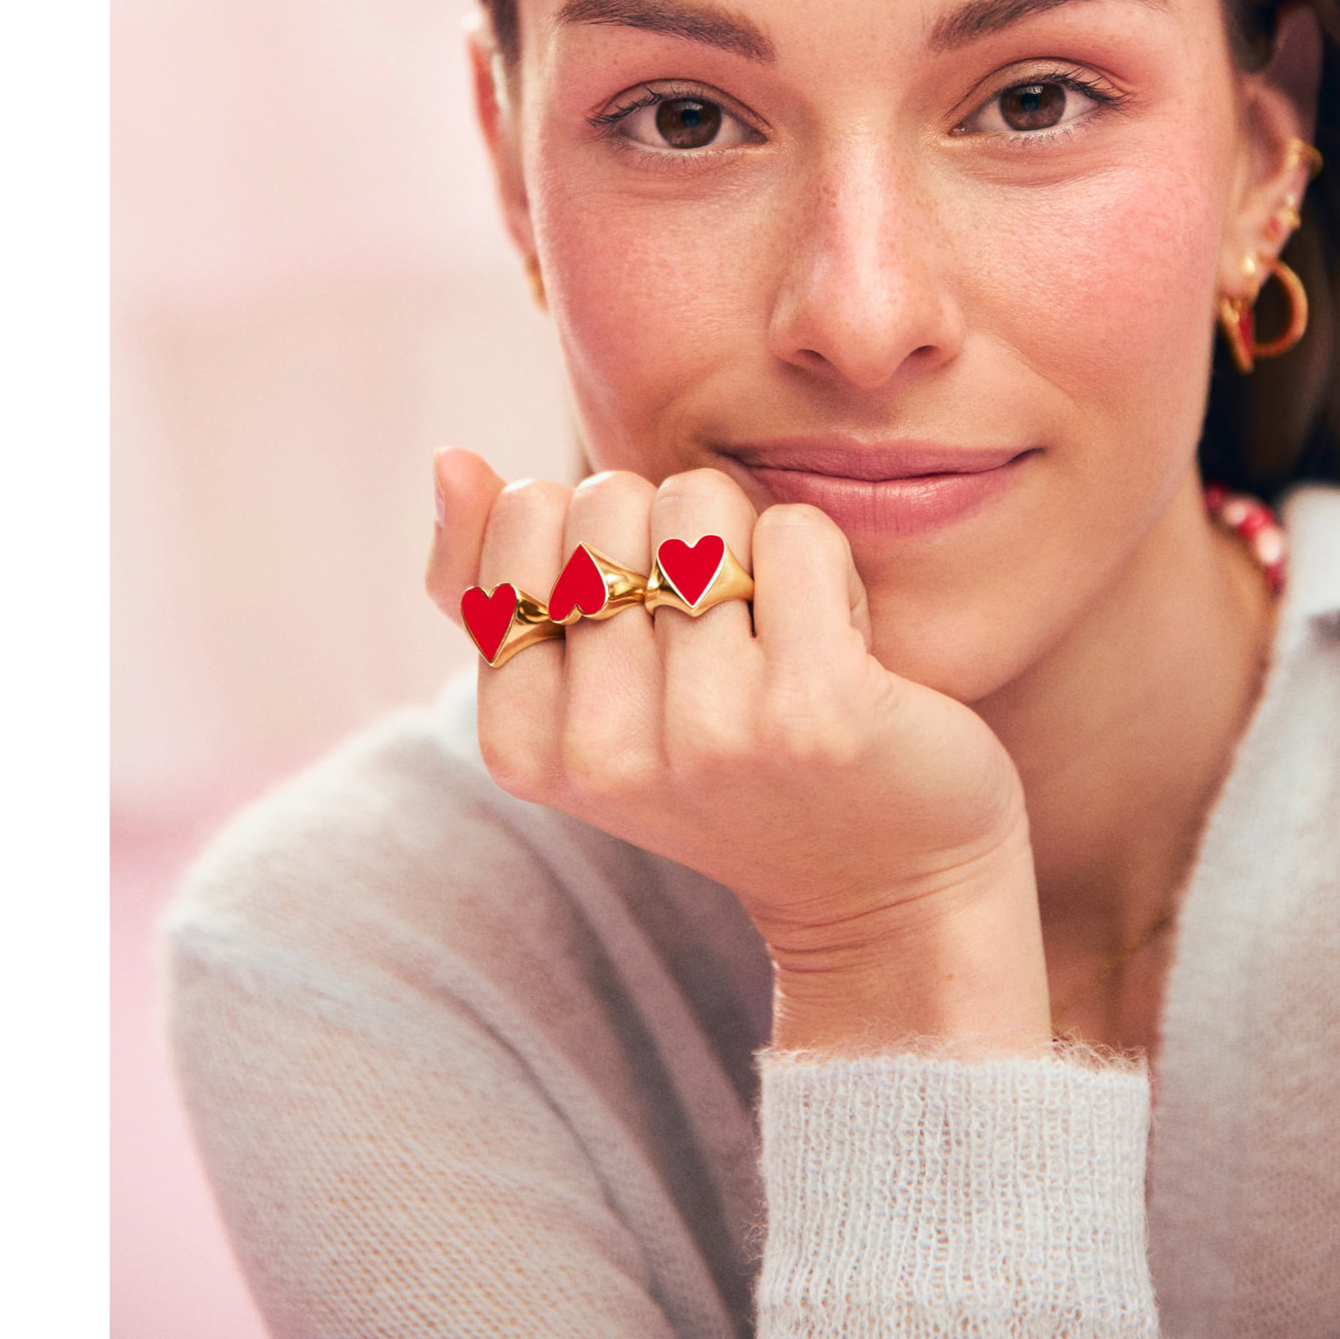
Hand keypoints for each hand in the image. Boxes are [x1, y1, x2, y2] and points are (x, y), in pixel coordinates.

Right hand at [427, 451, 1050, 1051]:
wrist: (887, 882)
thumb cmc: (732, 760)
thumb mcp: (591, 690)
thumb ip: (498, 583)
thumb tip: (452, 458)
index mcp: (524, 748)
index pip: (527, 516)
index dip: (603, 531)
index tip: (648, 626)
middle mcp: (602, 754)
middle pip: (611, 498)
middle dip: (675, 527)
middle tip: (722, 629)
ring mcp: (709, 737)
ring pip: (703, 505)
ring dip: (753, 546)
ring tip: (777, 638)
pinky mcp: (814, 712)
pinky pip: (795, 532)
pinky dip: (825, 562)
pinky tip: (842, 642)